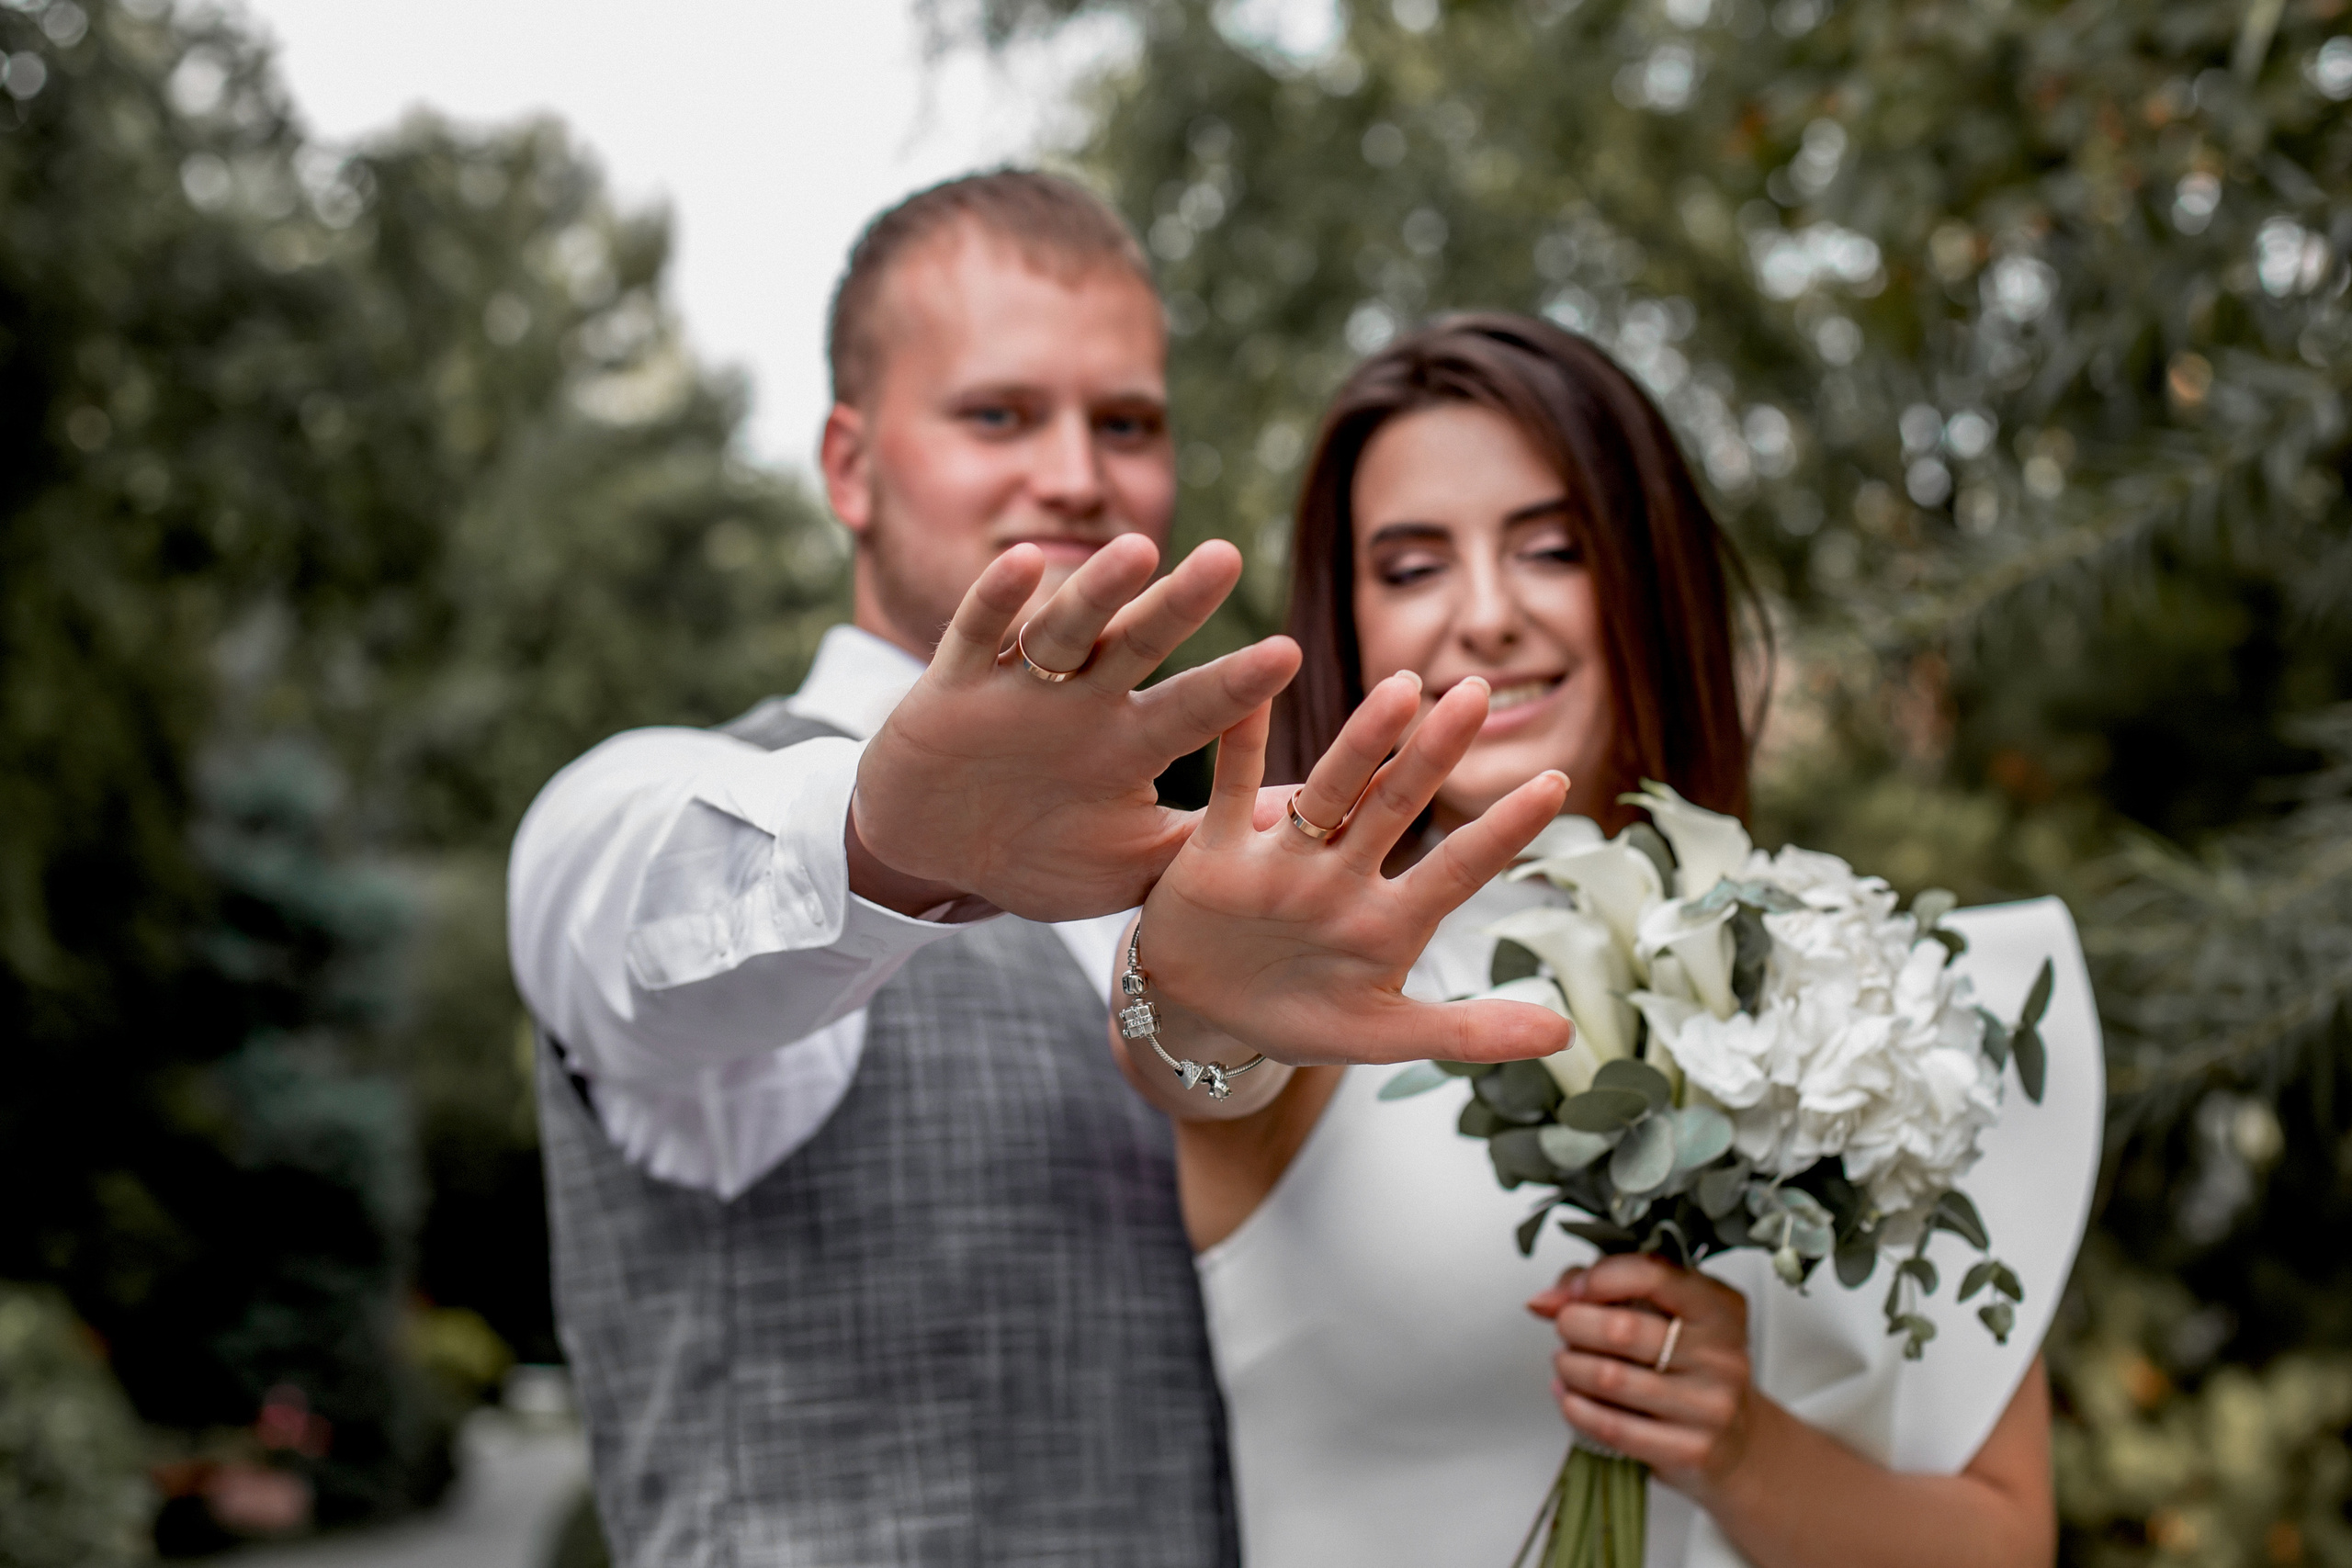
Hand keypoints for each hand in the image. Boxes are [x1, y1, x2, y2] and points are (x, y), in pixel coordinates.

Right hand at [849, 535, 1299, 921]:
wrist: (931, 850)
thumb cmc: (1038, 854)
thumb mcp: (1127, 864)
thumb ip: (1202, 846)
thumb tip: (1298, 827)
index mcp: (1130, 744)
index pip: (1195, 708)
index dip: (1238, 684)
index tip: (1290, 652)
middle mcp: (1084, 703)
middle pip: (1139, 645)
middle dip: (1180, 605)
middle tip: (1228, 557)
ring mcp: (1019, 688)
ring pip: (1064, 630)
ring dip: (1097, 592)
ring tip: (1139, 552)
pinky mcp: (955, 684)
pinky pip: (976, 633)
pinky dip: (997, 600)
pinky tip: (1026, 563)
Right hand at [1133, 670, 1572, 1065]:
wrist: (1199, 1012)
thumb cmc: (1297, 1017)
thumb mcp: (1381, 1035)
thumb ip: (1467, 1033)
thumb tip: (1564, 1034)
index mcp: (1389, 918)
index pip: (1458, 868)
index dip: (1503, 830)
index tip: (1555, 783)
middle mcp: (1343, 873)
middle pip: (1396, 805)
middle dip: (1435, 753)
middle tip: (1475, 693)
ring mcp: (1284, 857)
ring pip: (1328, 790)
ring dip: (1361, 742)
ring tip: (1397, 691)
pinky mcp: (1218, 849)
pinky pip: (1232, 788)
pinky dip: (1240, 740)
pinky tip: (1255, 691)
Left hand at [1526, 1255, 1762, 1502]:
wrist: (1733, 1442)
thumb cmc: (1689, 1369)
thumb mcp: (1664, 1314)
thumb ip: (1604, 1289)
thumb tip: (1546, 1301)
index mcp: (1718, 1309)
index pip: (1652, 1275)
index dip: (1599, 1278)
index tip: (1577, 1290)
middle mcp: (1720, 1355)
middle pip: (1621, 1329)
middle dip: (1574, 1324)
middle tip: (1566, 1327)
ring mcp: (1709, 1405)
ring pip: (1609, 1378)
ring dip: (1570, 1367)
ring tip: (1567, 1363)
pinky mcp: (1689, 1449)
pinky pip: (1612, 1427)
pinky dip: (1576, 1409)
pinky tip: (1572, 1398)